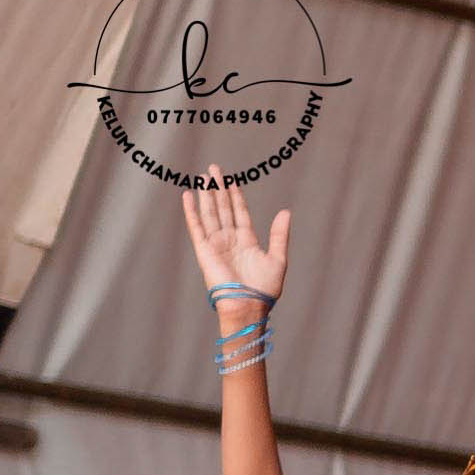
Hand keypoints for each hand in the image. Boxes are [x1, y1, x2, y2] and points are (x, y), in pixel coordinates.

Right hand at [181, 167, 288, 307]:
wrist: (248, 304)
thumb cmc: (264, 288)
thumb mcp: (278, 258)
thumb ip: (279, 235)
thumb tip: (285, 211)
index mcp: (247, 242)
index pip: (240, 213)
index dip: (236, 196)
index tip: (232, 180)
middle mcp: (230, 240)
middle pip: (223, 208)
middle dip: (219, 189)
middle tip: (214, 169)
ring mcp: (216, 244)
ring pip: (210, 213)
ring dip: (206, 195)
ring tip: (204, 176)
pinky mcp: (204, 250)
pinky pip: (196, 226)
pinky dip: (192, 211)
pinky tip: (189, 195)